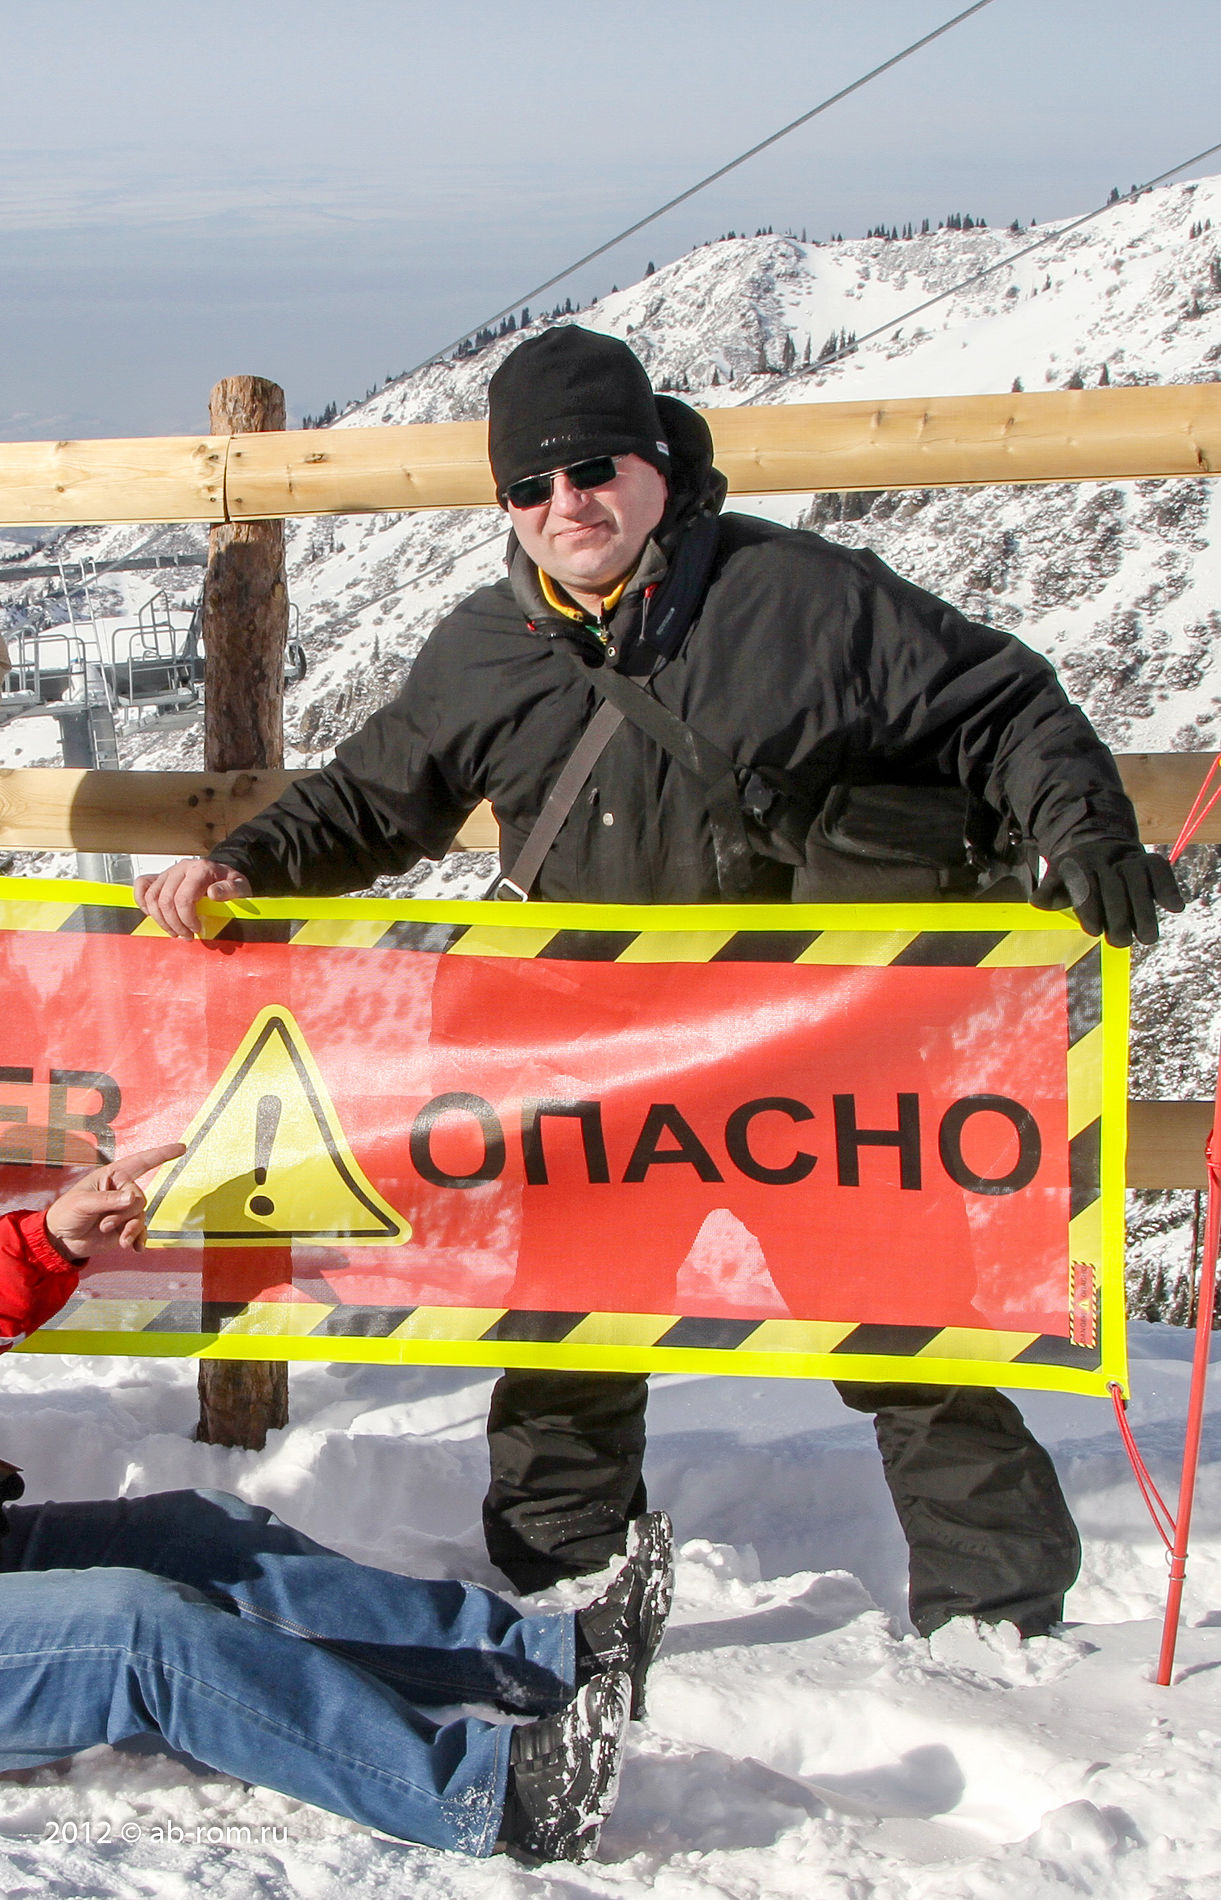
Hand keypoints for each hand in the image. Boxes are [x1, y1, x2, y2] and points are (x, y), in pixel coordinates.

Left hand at [44, 1143, 185, 1258]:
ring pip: (140, 1216)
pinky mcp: (126, 1228)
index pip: (141, 1162)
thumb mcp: (83, 1203)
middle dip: (124, 1213)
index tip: (182, 1148)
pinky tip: (135, 1248)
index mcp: (112, 1176)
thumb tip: (134, 1199)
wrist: (61, 1240)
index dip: (162, 1154)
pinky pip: (141, 1232)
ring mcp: (125, 1210)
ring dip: (128, 1228)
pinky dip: (138, 1239)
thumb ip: (108, 1200)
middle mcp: (122, 1191)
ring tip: (113, 1237)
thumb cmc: (67, 1213)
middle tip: (104, 1224)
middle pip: (139, 1198)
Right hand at [134, 859, 252, 939]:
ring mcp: (168, 872)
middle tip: (187, 936)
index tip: (197, 929)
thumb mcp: (240, 886)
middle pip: (165, 900)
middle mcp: (181, 868)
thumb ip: (230, 889)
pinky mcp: (160, 877)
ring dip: (160, 919)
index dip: (187, 919)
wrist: (223, 874)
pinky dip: (142, 902)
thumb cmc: (230, 883)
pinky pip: (142, 885)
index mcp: (200, 869)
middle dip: (175, 923)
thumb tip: (213, 893)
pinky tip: (154, 915)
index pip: (183, 898)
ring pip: (151, 897)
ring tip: (174, 931)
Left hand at [1032, 840, 1184, 946]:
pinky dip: (1169, 887)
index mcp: (1078, 862)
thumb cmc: (1076, 874)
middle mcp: (1104, 857)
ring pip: (1138, 879)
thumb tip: (1037, 902)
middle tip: (1120, 942)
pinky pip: (1160, 870)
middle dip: (1118, 915)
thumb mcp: (1058, 880)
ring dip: (1145, 909)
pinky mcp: (1148, 859)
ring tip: (1148, 938)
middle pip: (1114, 885)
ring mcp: (1128, 857)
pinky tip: (1175, 908)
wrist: (1097, 840)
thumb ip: (1051, 892)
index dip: (1089, 908)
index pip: (1085, 885)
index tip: (1093, 931)